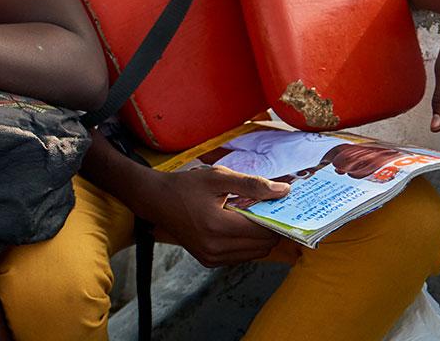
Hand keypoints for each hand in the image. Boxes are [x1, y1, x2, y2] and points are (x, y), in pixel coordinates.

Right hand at [138, 166, 289, 267]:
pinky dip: (246, 244)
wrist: (154, 200)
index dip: (276, 217)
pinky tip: (235, 227)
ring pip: (256, 254)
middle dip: (269, 227)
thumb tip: (284, 191)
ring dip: (258, 237)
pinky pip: (241, 257)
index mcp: (217, 226)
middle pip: (264, 245)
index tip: (276, 204)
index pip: (264, 230)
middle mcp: (215, 247)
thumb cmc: (185, 186)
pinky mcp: (208, 261)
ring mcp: (211, 257)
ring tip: (247, 217)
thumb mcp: (218, 177)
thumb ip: (252, 184)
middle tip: (263, 209)